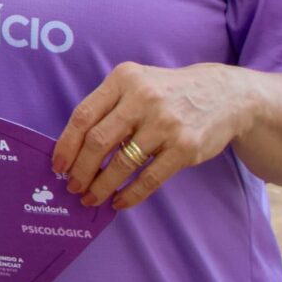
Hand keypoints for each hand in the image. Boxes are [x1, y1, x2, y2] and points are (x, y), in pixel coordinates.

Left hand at [53, 62, 252, 209]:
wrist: (225, 95)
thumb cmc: (168, 92)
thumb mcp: (137, 83)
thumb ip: (108, 106)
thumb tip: (75, 148)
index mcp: (124, 79)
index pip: (84, 115)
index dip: (66, 144)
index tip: (57, 165)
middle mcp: (143, 98)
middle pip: (98, 141)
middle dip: (81, 169)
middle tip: (72, 186)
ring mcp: (165, 123)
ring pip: (122, 163)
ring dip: (101, 186)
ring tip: (91, 198)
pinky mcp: (185, 147)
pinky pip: (149, 178)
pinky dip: (130, 194)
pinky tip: (118, 201)